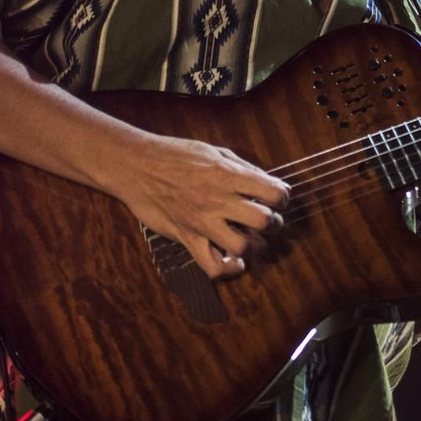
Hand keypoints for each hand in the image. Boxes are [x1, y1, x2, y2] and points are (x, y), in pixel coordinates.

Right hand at [102, 132, 290, 279]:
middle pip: (264, 221)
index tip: (278, 198)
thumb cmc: (176, 154)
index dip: (282, 197)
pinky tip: (234, 262)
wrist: (137, 166)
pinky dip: (228, 270)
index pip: (273, 192)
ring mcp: (202, 222)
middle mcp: (218, 199)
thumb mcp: (214, 150)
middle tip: (268, 219)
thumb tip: (266, 182)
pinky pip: (212, 267)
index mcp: (227, 174)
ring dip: (255, 246)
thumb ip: (241, 168)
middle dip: (273, 222)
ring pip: (242, 247)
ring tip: (252, 239)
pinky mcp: (188, 239)